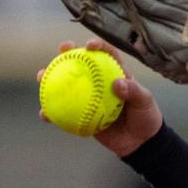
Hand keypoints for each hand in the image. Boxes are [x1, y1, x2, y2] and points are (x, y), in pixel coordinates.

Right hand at [38, 39, 163, 157]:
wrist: (141, 143)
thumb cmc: (146, 117)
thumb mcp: (145, 101)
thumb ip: (133, 91)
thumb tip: (116, 83)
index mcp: (116, 73)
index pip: (106, 54)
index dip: (97, 45)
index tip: (89, 46)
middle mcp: (99, 82)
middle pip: (80, 63)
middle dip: (67, 52)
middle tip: (61, 49)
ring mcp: (89, 98)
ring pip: (66, 85)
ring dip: (51, 79)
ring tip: (41, 77)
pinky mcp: (82, 115)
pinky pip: (64, 112)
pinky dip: (53, 112)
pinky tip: (44, 114)